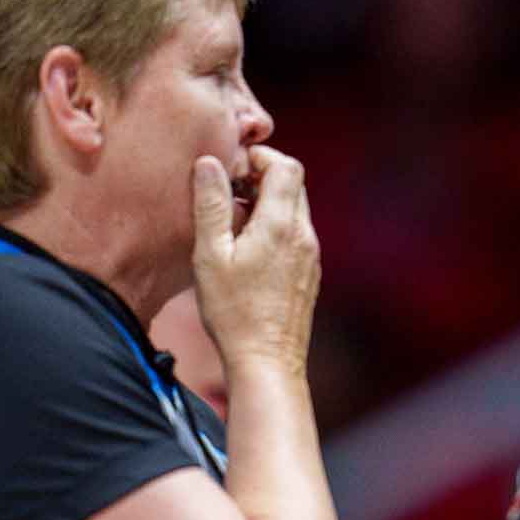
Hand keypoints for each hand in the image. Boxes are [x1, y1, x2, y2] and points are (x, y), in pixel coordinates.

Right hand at [191, 145, 319, 373]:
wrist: (267, 362)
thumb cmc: (234, 313)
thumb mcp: (210, 255)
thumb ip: (210, 205)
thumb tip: (209, 164)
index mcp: (281, 225)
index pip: (287, 166)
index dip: (260, 157)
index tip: (232, 168)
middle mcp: (304, 236)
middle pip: (293, 184)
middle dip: (262, 176)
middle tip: (229, 190)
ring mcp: (310, 256)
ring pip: (295, 209)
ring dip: (268, 202)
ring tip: (234, 220)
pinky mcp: (309, 274)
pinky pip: (296, 234)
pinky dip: (275, 226)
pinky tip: (249, 248)